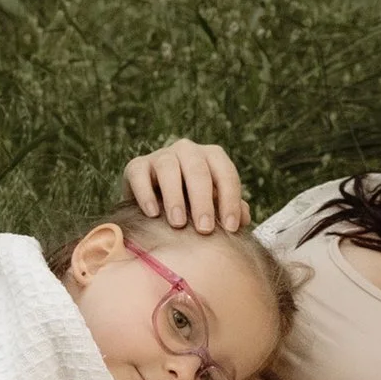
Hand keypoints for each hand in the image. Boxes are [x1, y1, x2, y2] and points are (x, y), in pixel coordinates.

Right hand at [124, 136, 246, 234]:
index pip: (226, 174)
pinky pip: (140, 175)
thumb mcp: (213, 206)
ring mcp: (160, 156)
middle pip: (198, 170)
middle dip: (203, 201)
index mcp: (212, 157)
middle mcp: (187, 150)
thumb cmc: (191, 205)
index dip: (230, 200)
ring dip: (175, 197)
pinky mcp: (136, 166)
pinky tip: (153, 214)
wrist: (153, 204)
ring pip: (168, 168)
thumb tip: (245, 218)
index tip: (231, 228)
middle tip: (205, 229)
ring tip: (178, 224)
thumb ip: (230, 209)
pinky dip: (145, 194)